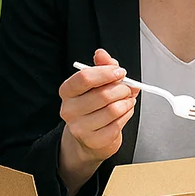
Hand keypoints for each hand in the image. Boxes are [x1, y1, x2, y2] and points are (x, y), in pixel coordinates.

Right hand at [57, 49, 139, 195]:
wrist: (89, 137)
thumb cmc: (94, 105)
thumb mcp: (98, 83)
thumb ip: (102, 66)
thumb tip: (101, 54)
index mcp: (67, 91)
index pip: (84, 77)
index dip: (106, 73)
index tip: (120, 72)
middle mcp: (69, 110)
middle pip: (102, 94)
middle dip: (122, 89)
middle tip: (127, 88)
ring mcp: (80, 128)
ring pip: (113, 110)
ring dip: (126, 103)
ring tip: (127, 100)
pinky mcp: (94, 141)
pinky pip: (118, 125)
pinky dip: (127, 115)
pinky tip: (124, 112)